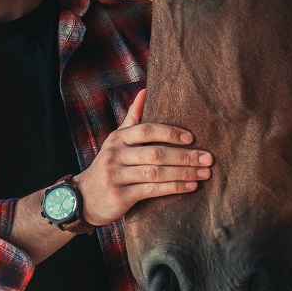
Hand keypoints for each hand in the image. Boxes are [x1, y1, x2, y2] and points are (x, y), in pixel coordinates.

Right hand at [73, 89, 211, 225]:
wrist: (83, 198)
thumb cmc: (108, 166)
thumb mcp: (116, 141)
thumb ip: (132, 118)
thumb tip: (145, 91)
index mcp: (118, 138)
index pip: (146, 130)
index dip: (170, 133)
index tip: (192, 138)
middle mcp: (115, 155)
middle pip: (155, 153)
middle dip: (185, 156)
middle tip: (208, 158)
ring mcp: (116, 176)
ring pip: (156, 172)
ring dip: (184, 173)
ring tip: (204, 173)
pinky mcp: (120, 196)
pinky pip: (151, 190)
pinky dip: (173, 187)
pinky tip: (190, 186)